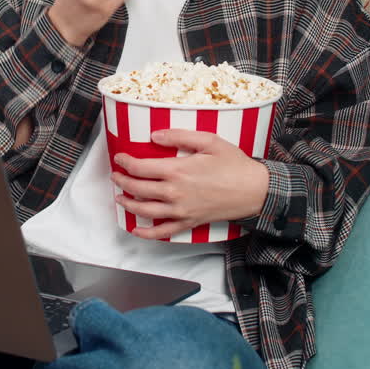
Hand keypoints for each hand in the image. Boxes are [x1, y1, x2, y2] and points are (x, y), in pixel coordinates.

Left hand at [110, 130, 269, 240]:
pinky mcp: (188, 222)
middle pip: (138, 189)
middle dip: (122, 181)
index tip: (120, 158)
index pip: (141, 167)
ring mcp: (181, 210)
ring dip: (128, 204)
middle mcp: (175, 193)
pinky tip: (136, 229)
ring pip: (145, 210)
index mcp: (178, 170)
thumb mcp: (209, 141)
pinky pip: (163, 232)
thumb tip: (155, 135)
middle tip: (116, 175)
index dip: (126, 162)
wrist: (254, 190)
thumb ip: (179, 136)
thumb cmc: (234, 165)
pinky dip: (147, 233)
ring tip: (120, 198)